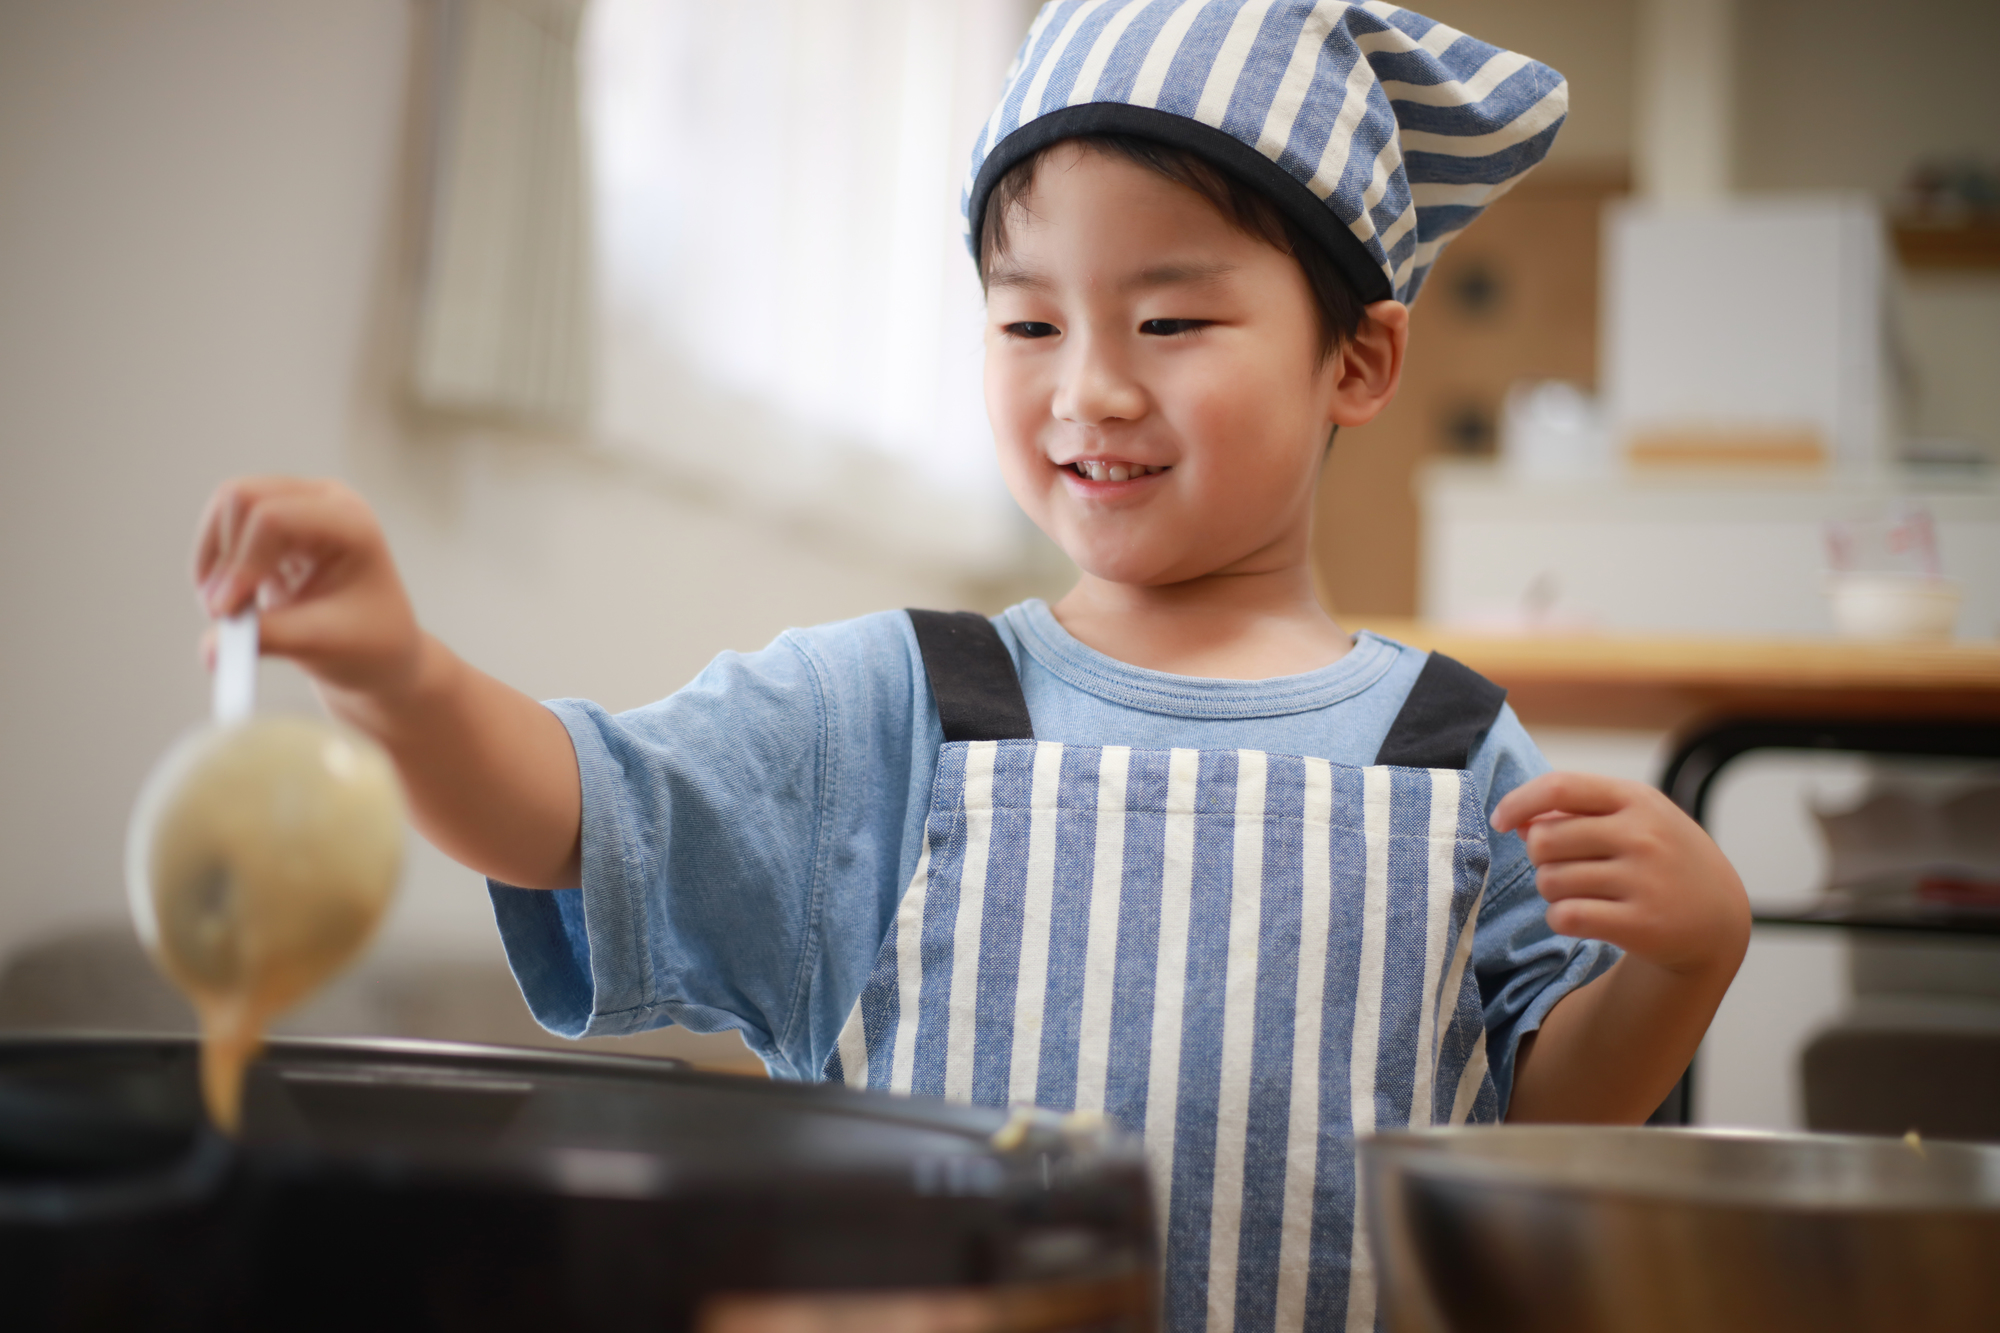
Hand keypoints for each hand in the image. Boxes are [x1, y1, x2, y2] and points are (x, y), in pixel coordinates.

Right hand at [193, 477, 422, 701]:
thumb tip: (211, 645)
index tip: (226, 612)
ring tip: (228, 609)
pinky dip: (218, 564)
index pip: (273, 517)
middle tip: (222, 612)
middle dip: (224, 556)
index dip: (241, 561)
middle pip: (241, 497)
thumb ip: (267, 638)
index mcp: (350, 521)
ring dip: (215, 559)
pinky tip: (235, 600)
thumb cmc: (368, 643)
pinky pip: (225, 525)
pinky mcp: (276, 520)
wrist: (378, 648)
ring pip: (225, 506)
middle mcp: (324, 501)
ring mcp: (300, 504)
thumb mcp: (321, 642)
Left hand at [1491, 772, 1749, 980]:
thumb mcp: (1633, 819)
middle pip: (1544, 839)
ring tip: (1581, 892)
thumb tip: (1517, 821)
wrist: (1718, 917)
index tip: (1501, 821)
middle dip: (1539, 857)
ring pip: (1549, 881)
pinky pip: (1564, 916)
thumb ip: (1575, 812)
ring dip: (1551, 891)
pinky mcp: (1640, 923)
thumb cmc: (1660, 859)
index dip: (1518, 802)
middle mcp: (1642, 835)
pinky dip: (1559, 919)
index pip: (1558, 787)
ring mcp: (1644, 880)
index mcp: (1636, 799)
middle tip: (1564, 867)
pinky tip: (1580, 918)